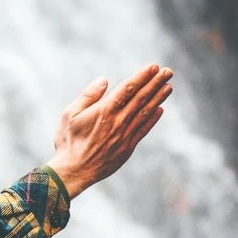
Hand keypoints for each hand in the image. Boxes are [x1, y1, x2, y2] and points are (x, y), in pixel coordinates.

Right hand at [45, 63, 173, 198]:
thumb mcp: (69, 115)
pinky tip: (159, 109)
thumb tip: (103, 80)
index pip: (127, 89)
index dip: (142, 77)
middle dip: (155, 83)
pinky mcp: (127, 147)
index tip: (154, 67)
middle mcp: (118, 121)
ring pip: (146, 112)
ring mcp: (125, 134)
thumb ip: (87, 96)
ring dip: (158, 98)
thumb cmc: (68, 141)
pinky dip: (152, 119)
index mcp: (103, 111)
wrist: (74, 171)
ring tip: (168, 87)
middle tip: (168, 71)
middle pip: (141, 98)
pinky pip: (144, 129)